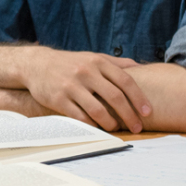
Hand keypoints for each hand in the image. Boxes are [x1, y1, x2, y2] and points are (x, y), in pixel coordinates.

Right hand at [20, 49, 149, 132]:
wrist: (37, 64)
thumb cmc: (71, 63)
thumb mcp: (94, 57)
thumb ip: (116, 63)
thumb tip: (141, 67)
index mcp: (99, 62)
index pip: (125, 81)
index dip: (139, 98)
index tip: (147, 112)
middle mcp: (87, 72)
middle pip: (115, 97)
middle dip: (129, 115)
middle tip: (137, 127)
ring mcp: (72, 86)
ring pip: (97, 109)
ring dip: (110, 123)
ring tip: (116, 129)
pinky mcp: (58, 99)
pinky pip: (79, 116)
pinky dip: (91, 125)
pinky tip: (97, 128)